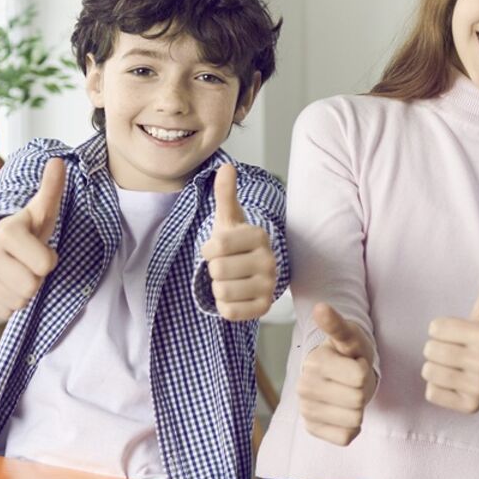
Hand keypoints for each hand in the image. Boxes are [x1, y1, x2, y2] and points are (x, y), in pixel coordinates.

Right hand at [0, 158, 63, 319]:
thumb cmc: (27, 232)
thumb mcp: (42, 212)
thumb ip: (52, 189)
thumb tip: (58, 161)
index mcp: (6, 233)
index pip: (45, 265)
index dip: (48, 260)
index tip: (38, 249)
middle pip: (32, 287)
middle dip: (36, 278)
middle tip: (27, 264)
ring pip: (20, 301)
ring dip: (24, 292)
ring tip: (16, 272)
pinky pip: (6, 311)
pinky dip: (10, 302)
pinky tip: (5, 284)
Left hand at [201, 163, 276, 320]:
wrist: (252, 270)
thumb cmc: (235, 243)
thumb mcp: (228, 219)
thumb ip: (225, 194)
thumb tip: (227, 167)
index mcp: (259, 236)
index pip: (215, 247)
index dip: (209, 249)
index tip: (219, 248)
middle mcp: (270, 261)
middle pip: (217, 271)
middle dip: (214, 269)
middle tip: (227, 265)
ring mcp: (270, 286)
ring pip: (222, 292)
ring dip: (219, 287)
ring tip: (231, 279)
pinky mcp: (265, 308)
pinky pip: (229, 312)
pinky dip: (224, 306)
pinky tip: (235, 295)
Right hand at [299, 302, 375, 444]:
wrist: (338, 373)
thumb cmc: (348, 354)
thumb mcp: (348, 336)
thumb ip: (336, 325)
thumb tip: (320, 308)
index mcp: (315, 362)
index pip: (360, 377)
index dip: (364, 370)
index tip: (354, 363)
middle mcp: (304, 387)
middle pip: (358, 400)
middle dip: (362, 389)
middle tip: (352, 380)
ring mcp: (306, 410)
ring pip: (354, 420)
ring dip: (358, 408)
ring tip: (347, 393)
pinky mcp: (312, 428)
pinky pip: (346, 437)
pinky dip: (352, 427)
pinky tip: (343, 411)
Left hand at [421, 265, 478, 413]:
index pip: (435, 329)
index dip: (442, 329)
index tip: (459, 334)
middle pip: (430, 351)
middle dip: (438, 348)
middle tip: (457, 351)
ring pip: (429, 372)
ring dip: (436, 367)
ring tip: (455, 366)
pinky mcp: (470, 406)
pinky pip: (432, 393)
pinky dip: (438, 387)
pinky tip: (455, 382)